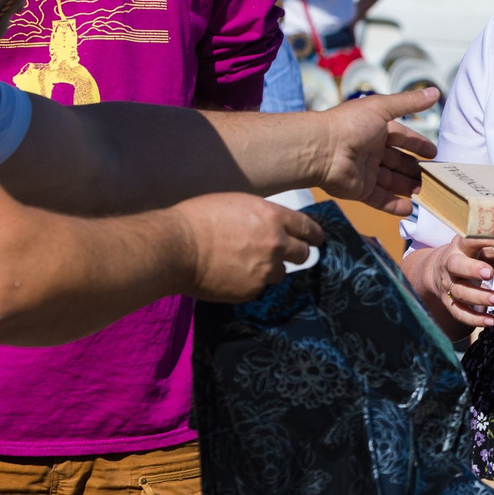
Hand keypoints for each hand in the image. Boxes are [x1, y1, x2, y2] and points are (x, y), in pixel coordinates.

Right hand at [174, 193, 323, 301]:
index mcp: (274, 217)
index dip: (313, 235)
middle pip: (303, 254)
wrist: (177, 247)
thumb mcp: (238, 204)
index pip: (308, 228)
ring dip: (269, 269)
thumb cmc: (200, 218)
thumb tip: (273, 226)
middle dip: (296, 253)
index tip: (316, 239)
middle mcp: (276, 244)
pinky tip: (231, 275)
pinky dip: (250, 283)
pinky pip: (258, 287)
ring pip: (279, 273)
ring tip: (246, 264)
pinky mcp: (251, 290)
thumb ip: (262, 216)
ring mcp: (265, 270)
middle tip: (284, 254)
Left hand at [318, 88, 437, 211]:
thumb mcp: (382, 107)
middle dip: (416, 169)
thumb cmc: (350, 124)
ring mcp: (365, 171)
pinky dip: (394, 205)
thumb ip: (409, 102)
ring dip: (409, 186)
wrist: (321, 149)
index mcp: (375, 129)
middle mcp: (370, 150)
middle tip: (435, 177)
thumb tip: (435, 92)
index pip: (402, 137)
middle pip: (398, 161)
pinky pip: (380, 199)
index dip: (417, 144)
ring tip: (428, 193)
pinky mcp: (359, 190)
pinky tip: (410, 209)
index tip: (433, 153)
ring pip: (392, 181)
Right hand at [408, 237, 493, 331]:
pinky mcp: (449, 303)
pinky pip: (459, 313)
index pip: (469, 240)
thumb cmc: (473, 256)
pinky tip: (490, 321)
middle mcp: (450, 264)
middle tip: (489, 273)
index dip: (484, 240)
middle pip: (456, 266)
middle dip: (472, 269)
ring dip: (479, 297)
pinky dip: (474, 319)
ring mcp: (448, 285)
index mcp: (460, 246)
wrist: (443, 271)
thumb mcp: (485, 247)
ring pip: (460, 292)